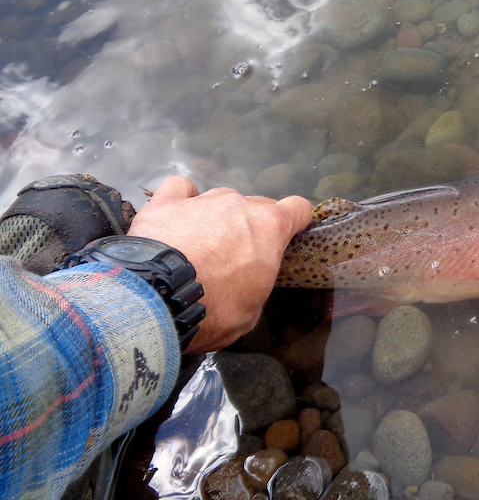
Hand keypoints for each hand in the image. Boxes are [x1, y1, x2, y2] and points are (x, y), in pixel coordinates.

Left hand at [127, 176, 311, 352]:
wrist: (158, 298)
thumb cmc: (214, 309)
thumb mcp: (251, 311)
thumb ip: (256, 284)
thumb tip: (248, 283)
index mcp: (269, 228)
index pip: (298, 208)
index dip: (296, 221)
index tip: (289, 235)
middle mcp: (239, 205)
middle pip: (256, 204)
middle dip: (252, 225)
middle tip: (237, 254)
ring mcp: (202, 200)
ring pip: (220, 198)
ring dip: (218, 216)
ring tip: (201, 241)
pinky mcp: (166, 203)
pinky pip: (181, 187)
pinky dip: (183, 198)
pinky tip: (178, 214)